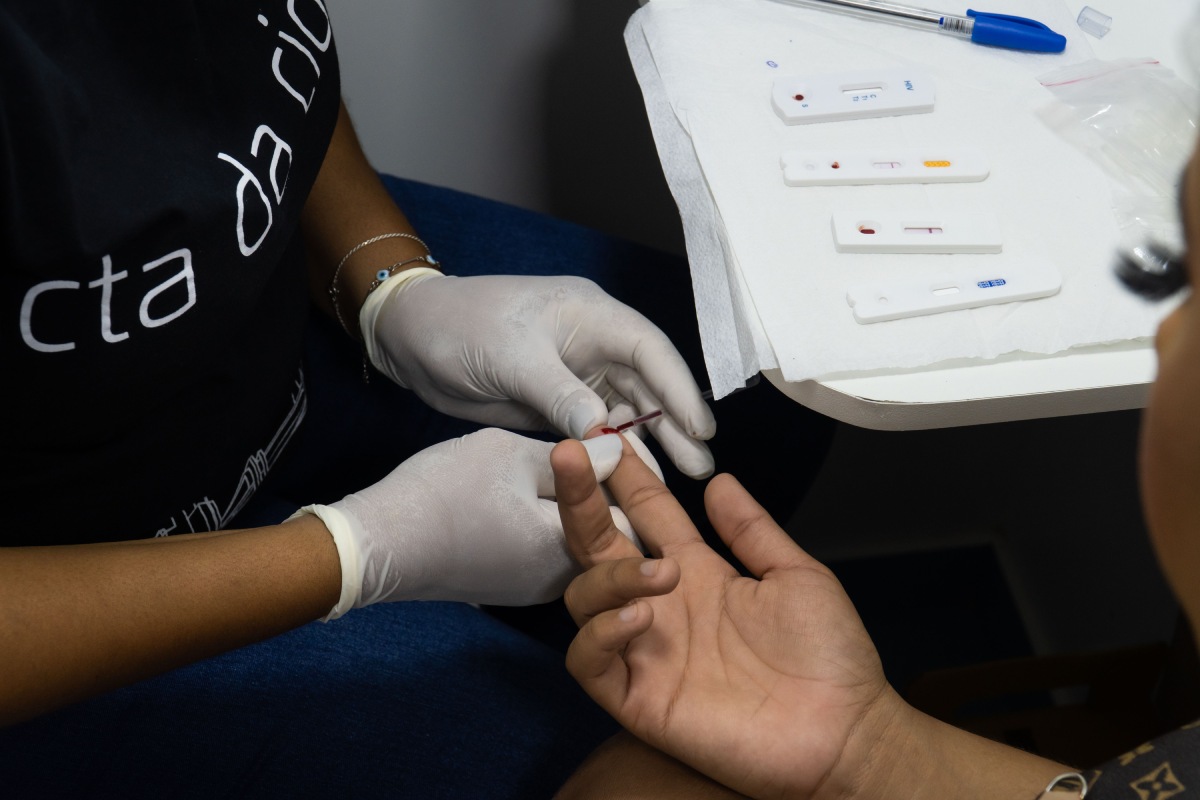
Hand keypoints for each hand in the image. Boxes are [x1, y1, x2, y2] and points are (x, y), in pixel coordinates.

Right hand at [298, 429, 628, 615]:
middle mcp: (558, 582)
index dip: (621, 477)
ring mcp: (529, 589)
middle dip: (597, 495)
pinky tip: (516, 496)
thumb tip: (616, 452)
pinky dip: (539, 524)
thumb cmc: (445, 494)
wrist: (378, 544)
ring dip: (566, 510)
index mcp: (569, 550)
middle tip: (581, 454)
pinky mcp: (504, 586)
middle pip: (602, 534)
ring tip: (546, 469)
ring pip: (568, 541)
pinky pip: (541, 552)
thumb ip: (574, 459)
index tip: (610, 444)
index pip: (626, 518)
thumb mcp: (513, 456)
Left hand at [361, 272, 716, 477]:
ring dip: (649, 443)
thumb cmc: (460, 327)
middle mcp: (593, 342)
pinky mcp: (557, 401)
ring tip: (675, 481)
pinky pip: (596, 429)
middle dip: (674, 423)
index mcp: (590, 315)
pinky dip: (613, 452)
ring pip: (626, 410)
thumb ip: (559, 394)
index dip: (679, 389)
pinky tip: (630, 478)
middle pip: (648, 383)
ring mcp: (576, 374)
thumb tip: (602, 431)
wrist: (411, 336)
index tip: (700, 429)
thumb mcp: (511, 358)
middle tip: (699, 466)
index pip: (650, 350)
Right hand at [551, 438, 900, 799]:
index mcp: (698, 572)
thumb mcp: (796, 575)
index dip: (627, 477)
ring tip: (660, 573)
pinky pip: (589, 660)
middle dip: (581, 499)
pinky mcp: (637, 697)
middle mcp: (662, 605)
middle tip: (573, 456)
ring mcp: (645, 651)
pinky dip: (602, 633)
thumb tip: (720, 480)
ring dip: (610, 575)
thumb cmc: (829, 658)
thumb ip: (751, 530)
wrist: (844, 732)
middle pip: (599, 545)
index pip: (647, 514)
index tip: (605, 437)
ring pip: (584, 598)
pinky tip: (640, 617)